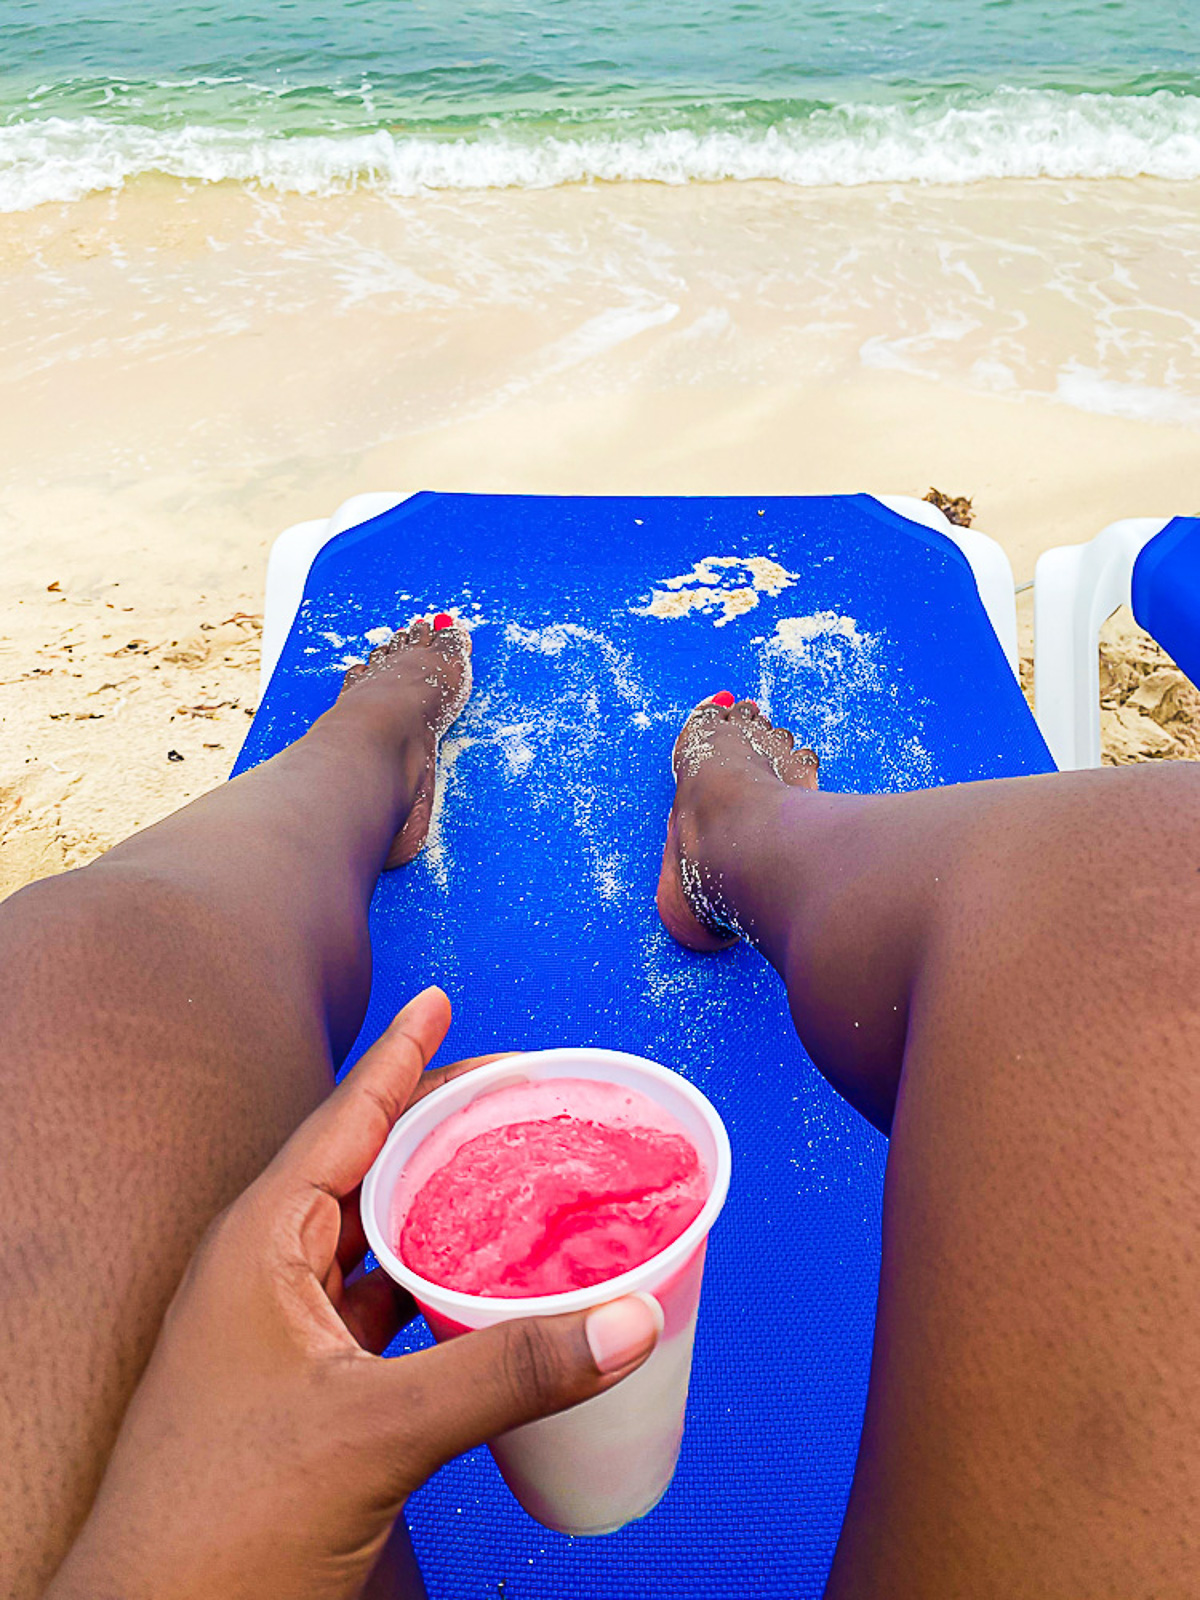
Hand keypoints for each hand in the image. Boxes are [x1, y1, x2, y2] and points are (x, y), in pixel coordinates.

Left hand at [48, 988, 660, 1599]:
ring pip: (374, 1239)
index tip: (441, 997)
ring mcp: (279, 1332)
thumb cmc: (220, 1526)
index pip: (346, 1118)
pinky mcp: (300, 1387)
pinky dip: (433, 1284)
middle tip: (513, 1092)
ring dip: (438, 1205)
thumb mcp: (374, 1432)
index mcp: (260, 1243)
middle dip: (437, 1124)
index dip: (399, 1055)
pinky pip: (379, 1306)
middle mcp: (266, 1271)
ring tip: (508, 1173)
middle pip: (366, 1167)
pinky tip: (480, 1289)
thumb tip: (626, 1318)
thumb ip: (505, 1370)